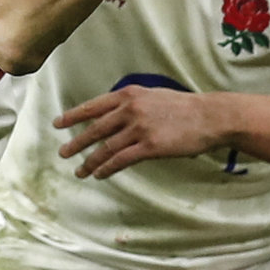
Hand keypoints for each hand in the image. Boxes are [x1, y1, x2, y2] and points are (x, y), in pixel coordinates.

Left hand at [55, 84, 227, 178]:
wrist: (211, 116)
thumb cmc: (184, 107)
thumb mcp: (153, 96)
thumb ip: (131, 103)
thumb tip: (112, 115)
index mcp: (130, 94)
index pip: (94, 106)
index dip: (74, 116)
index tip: (58, 123)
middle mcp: (131, 109)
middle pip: (95, 128)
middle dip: (76, 142)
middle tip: (63, 153)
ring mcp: (140, 128)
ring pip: (106, 147)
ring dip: (90, 161)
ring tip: (79, 171)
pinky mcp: (150, 146)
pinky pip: (122, 160)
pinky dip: (107, 168)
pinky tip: (99, 175)